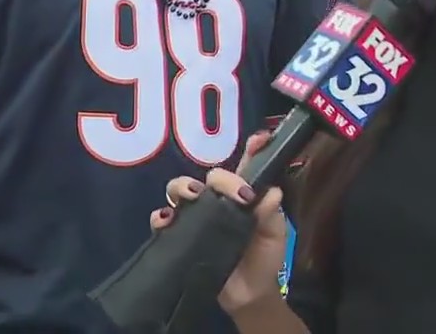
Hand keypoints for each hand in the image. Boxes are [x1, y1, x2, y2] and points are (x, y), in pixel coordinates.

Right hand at [150, 131, 286, 313]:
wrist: (248, 295)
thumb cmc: (263, 259)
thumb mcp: (274, 234)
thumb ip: (271, 213)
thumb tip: (271, 192)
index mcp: (243, 195)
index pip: (245, 165)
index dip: (252, 149)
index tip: (260, 140)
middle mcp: (218, 201)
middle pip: (210, 176)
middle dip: (219, 178)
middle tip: (231, 192)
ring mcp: (197, 217)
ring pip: (180, 189)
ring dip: (184, 187)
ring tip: (194, 196)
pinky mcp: (180, 236)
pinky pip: (162, 220)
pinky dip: (161, 216)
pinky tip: (168, 220)